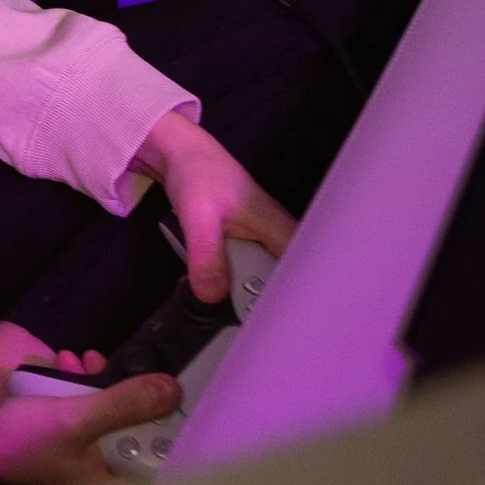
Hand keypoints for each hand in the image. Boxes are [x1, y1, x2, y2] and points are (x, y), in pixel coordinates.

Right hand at [0, 369, 180, 484]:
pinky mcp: (56, 419)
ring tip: (80, 362)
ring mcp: (74, 440)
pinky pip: (77, 397)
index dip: (162, 426)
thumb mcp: (74, 421)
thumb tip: (170, 390)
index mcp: (102, 478)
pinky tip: (63, 363)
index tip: (169, 394)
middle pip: (129, 425)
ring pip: (102, 406)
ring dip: (94, 379)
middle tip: (116, 369)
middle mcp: (93, 462)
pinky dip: (72, 378)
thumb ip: (123, 405)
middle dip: (122, 392)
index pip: (151, 457)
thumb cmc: (18, 439)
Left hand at [136, 111, 295, 303]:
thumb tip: (210, 297)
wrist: (179, 156)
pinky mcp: (244, 244)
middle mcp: (278, 239)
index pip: (306, 278)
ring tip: (222, 309)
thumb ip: (206, 255)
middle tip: (241, 321)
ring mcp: (261, 242)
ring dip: (242, 295)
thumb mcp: (198, 216)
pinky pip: (243, 272)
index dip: (300, 305)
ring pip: (262, 281)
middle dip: (265, 305)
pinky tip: (212, 289)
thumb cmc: (197, 175)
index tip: (284, 328)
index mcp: (282, 231)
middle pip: (285, 285)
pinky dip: (229, 282)